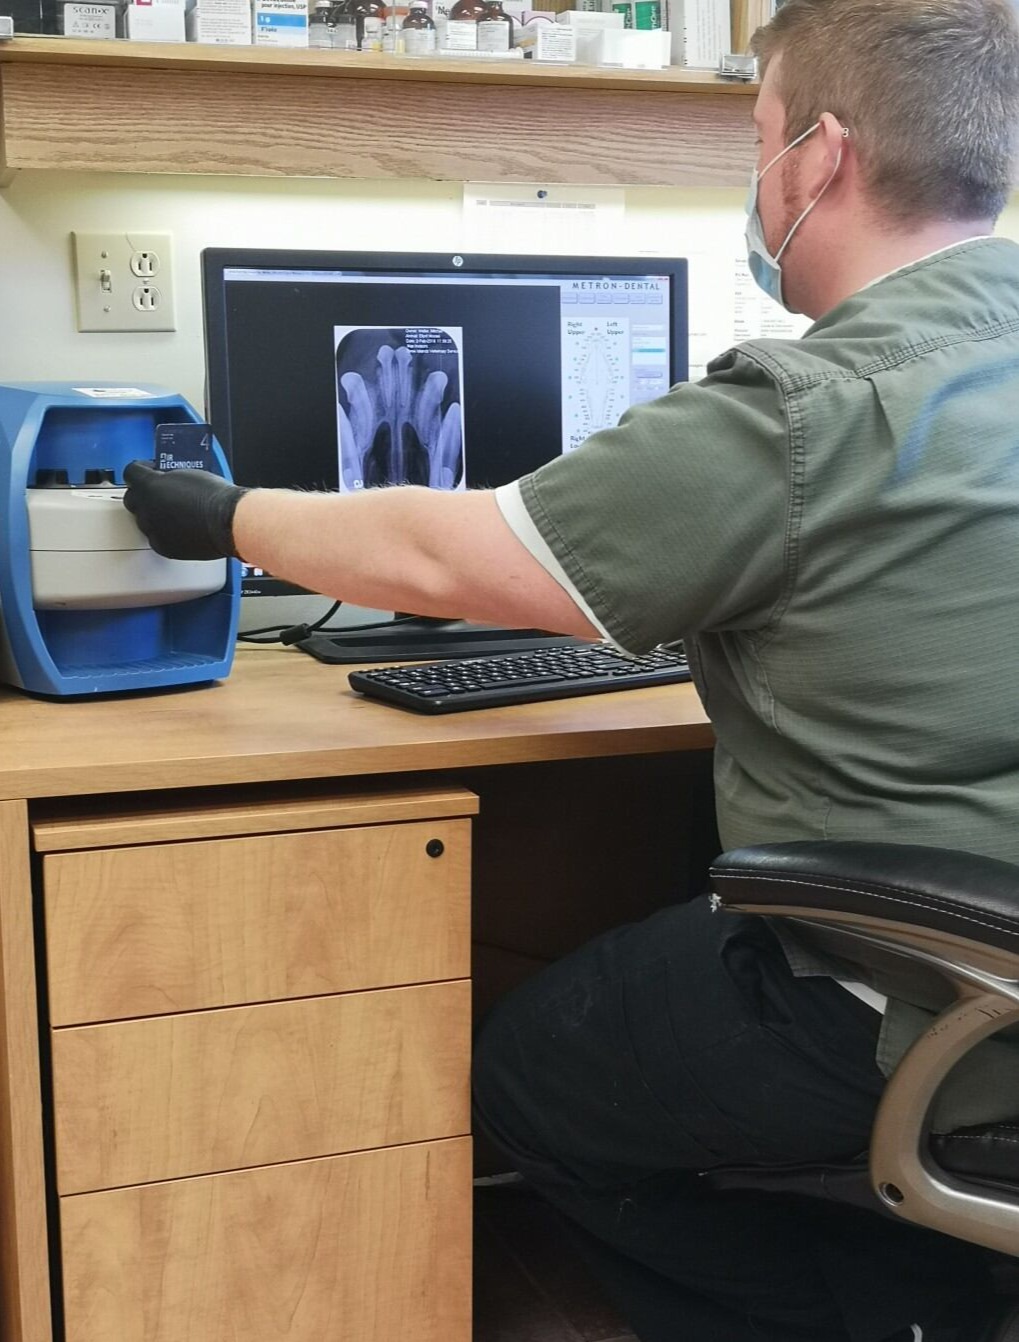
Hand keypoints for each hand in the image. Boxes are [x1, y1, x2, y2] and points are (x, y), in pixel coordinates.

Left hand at [123, 460, 246, 560]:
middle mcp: (146, 509)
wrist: (229, 522)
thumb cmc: (215, 498)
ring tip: (174, 513)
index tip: (150, 472)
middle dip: (143, 495)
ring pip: (144, 521)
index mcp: (149, 486)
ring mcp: (153, 530)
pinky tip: (180, 527)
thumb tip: (164, 482)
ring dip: (154, 515)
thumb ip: (168, 478)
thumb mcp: (188, 475)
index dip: (141, 470)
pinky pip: (156, 537)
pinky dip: (165, 533)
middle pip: (132, 499)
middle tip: (159, 493)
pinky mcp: (163, 547)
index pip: (131, 473)